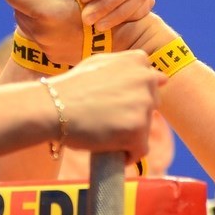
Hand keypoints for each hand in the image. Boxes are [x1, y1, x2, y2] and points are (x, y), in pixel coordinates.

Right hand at [45, 51, 163, 157]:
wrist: (52, 107)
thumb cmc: (72, 86)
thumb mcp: (101, 63)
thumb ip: (130, 67)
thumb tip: (162, 78)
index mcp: (138, 60)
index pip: (151, 83)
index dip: (131, 96)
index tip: (113, 102)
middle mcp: (146, 80)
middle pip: (150, 106)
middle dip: (133, 114)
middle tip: (106, 118)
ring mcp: (143, 106)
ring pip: (145, 128)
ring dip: (128, 134)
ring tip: (103, 131)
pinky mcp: (138, 131)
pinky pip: (140, 150)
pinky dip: (127, 153)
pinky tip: (109, 148)